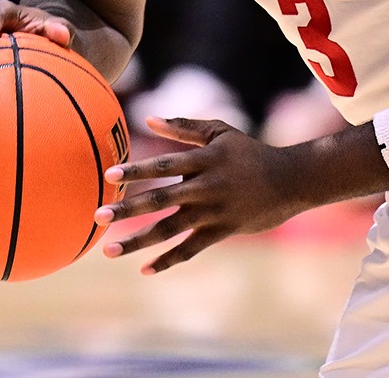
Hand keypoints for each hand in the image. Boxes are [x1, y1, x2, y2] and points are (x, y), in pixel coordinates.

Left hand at [96, 116, 307, 274]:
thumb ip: (184, 126)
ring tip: (108, 251)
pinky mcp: (222, 231)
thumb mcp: (220, 132)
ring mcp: (215, 212)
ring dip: (138, 241)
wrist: (291, 180)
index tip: (109, 175)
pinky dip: (168, 260)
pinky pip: (191, 249)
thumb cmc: (250, 151)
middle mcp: (207, 187)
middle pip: (161, 200)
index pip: (165, 165)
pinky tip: (144, 269)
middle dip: (128, 210)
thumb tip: (147, 119)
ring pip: (170, 230)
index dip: (137, 170)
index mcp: (205, 160)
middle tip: (97, 217)